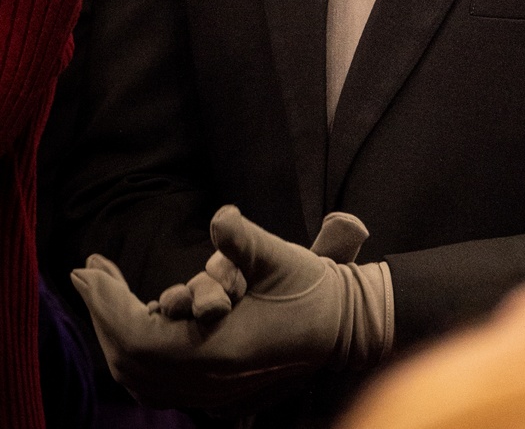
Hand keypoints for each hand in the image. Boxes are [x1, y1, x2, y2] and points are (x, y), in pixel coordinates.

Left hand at [71, 206, 391, 412]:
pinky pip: (159, 385)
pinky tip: (140, 322)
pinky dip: (138, 355)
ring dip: (117, 334)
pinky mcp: (218, 395)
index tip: (90, 268)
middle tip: (89, 274)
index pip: (137, 338)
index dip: (107, 304)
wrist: (347, 329)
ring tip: (105, 294)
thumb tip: (220, 218)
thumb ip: (244, 240)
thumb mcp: (282, 258)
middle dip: (103, 314)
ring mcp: (212, 394)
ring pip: (140, 379)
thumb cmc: (314, 290)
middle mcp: (207, 382)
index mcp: (217, 352)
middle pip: (129, 362)